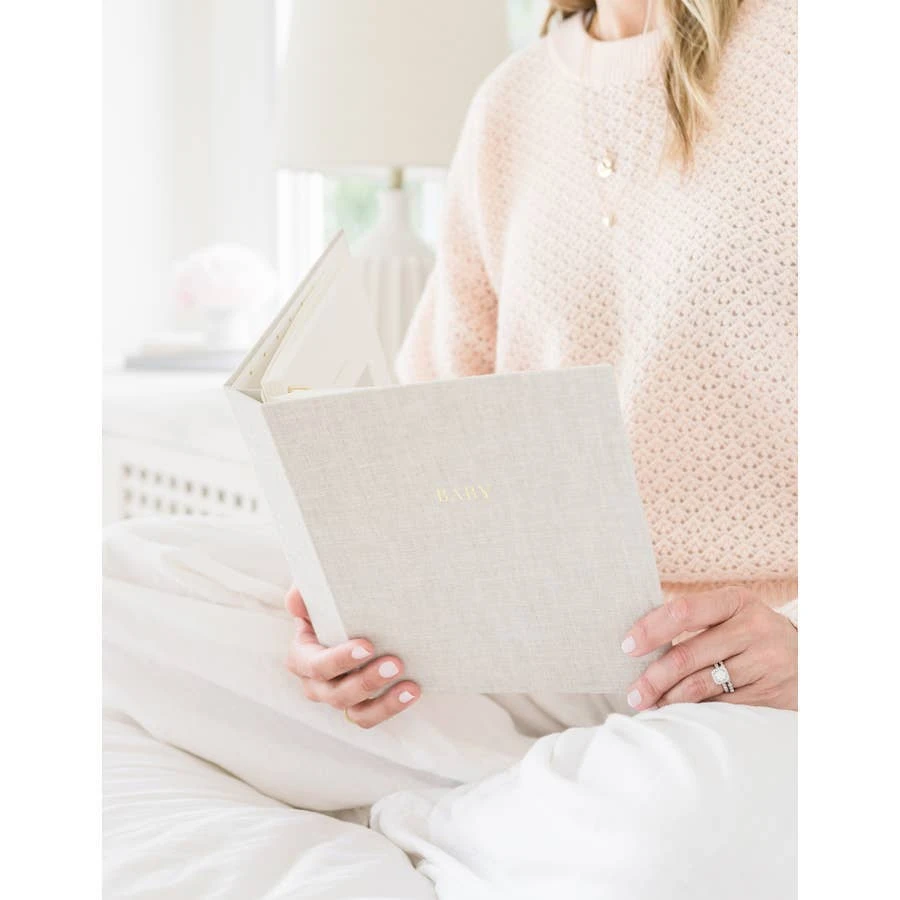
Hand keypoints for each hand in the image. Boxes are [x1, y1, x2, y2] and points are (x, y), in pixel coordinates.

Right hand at [284, 586, 419, 727]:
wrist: (355, 620)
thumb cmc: (332, 606)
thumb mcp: (317, 595)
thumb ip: (305, 594)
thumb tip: (295, 602)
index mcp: (302, 656)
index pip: (315, 665)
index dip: (340, 660)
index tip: (368, 646)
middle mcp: (316, 684)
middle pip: (336, 693)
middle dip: (367, 680)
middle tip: (395, 663)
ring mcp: (338, 699)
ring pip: (356, 712)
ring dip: (383, 702)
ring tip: (409, 686)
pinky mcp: (360, 708)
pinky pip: (372, 716)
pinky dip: (392, 707)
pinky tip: (412, 691)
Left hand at [621, 586, 797, 711]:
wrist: (811, 660)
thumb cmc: (752, 635)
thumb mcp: (732, 615)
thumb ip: (694, 621)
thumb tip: (641, 643)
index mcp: (735, 601)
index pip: (684, 611)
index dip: (651, 629)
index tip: (627, 647)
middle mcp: (753, 627)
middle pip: (688, 655)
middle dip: (654, 677)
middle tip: (633, 692)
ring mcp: (765, 661)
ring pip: (702, 685)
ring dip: (669, 698)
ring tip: (649, 704)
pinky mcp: (770, 692)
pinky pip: (721, 705)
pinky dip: (695, 710)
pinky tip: (678, 711)